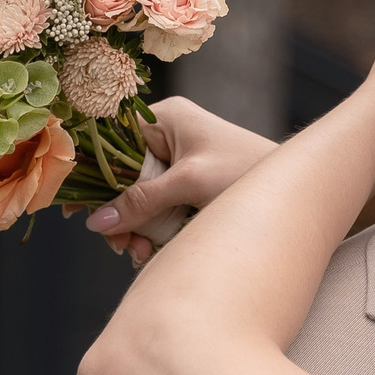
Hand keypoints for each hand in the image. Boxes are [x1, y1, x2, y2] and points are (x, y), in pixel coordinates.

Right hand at [86, 99, 276, 267]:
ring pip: (137, 198)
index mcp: (164, 118)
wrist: (300, 192)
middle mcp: (166, 136)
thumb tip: (96, 222)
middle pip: (119, 175)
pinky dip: (151, 232)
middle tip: (118, 245)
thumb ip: (143, 201)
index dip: (89, 173)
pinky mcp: (187, 189)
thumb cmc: (248, 171)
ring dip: (134, 229)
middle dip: (117, 213)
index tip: (74, 207)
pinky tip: (151, 253)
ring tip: (139, 255)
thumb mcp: (190, 184)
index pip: (108, 139)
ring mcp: (177, 163)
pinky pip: (157, 209)